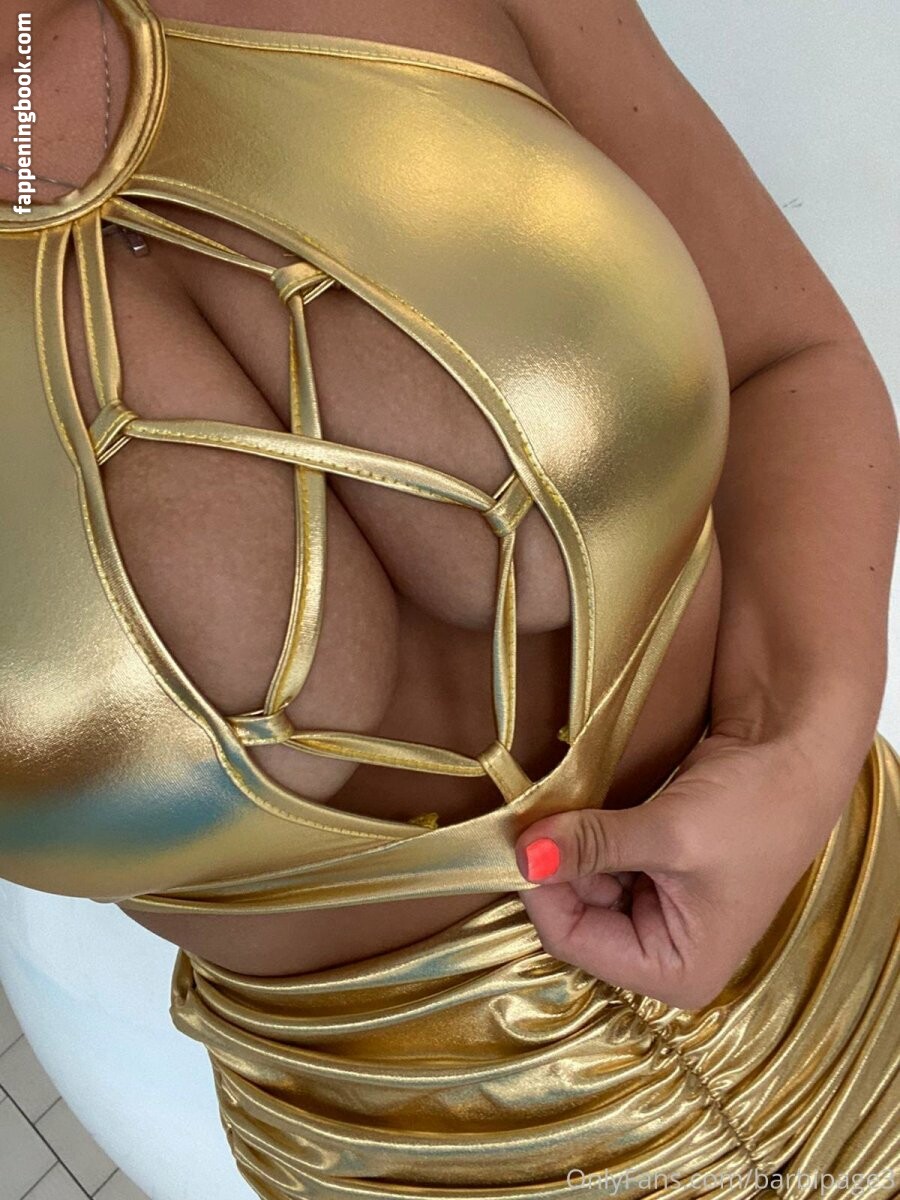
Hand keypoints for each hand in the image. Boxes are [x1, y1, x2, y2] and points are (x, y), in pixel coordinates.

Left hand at [513, 727, 862, 1008]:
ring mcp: (655, 908)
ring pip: (579, 881)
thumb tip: (524, 856)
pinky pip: (595, 858)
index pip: (575, 942)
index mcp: (676, 971)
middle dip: (551, 865)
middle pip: (573, 913)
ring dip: (564, 844)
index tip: (517, 838)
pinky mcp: (649, 867)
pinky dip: (580, 831)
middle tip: (528, 813)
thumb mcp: (670, 833)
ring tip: (550, 802)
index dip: (540, 891)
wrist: (795, 750)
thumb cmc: (755, 807)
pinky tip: (570, 802)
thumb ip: (594, 846)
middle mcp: (661, 950)